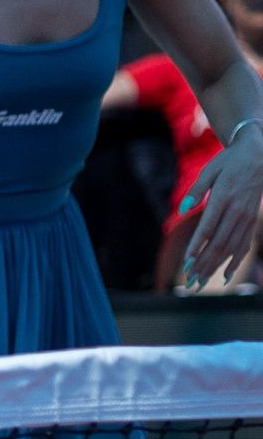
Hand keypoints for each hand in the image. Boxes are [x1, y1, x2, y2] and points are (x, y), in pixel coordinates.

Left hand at [179, 124, 262, 281]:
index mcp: (224, 197)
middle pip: (219, 243)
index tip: (186, 263)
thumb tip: (183, 208)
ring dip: (215, 267)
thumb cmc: (229, 162)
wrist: (258, 155)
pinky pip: (244, 244)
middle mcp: (237, 210)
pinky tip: (224, 275)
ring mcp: (247, 217)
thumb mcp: (209, 170)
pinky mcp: (253, 220)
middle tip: (190, 282)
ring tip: (201, 282)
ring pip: (231, 247)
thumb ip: (196, 191)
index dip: (196, 248)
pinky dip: (234, 261)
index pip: (207, 228)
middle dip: (204, 264)